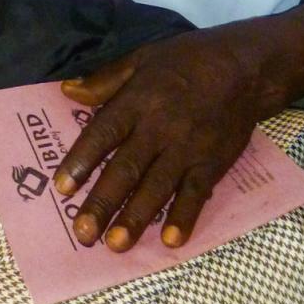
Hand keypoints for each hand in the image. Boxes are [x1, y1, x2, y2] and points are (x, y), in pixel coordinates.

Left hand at [52, 22, 281, 251]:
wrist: (242, 68)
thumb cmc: (184, 61)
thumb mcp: (140, 58)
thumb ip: (104, 79)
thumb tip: (67, 91)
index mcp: (137, 101)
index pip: (103, 134)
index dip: (81, 161)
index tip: (61, 188)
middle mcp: (159, 128)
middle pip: (126, 169)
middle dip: (103, 202)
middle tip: (83, 232)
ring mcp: (187, 148)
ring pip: (156, 188)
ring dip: (135, 218)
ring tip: (115, 244)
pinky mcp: (212, 163)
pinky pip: (195, 194)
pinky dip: (184, 217)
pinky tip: (170, 241)